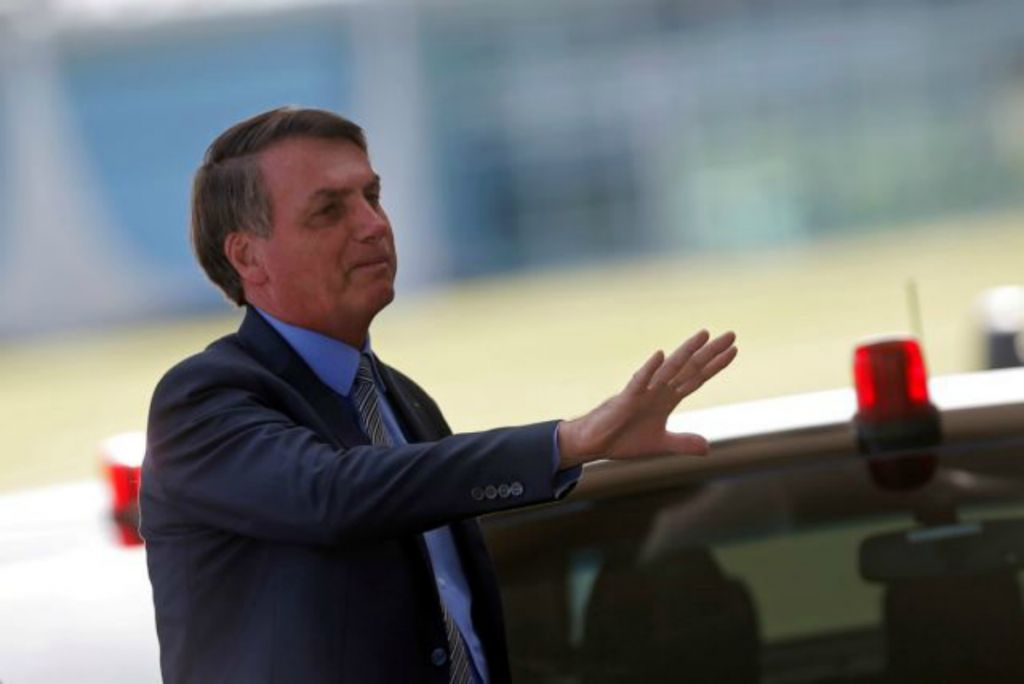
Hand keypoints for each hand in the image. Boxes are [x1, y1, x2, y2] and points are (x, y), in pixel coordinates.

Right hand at [557, 330, 737, 468]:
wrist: (595, 443)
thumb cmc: (623, 438)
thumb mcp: (660, 444)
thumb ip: (683, 443)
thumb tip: (708, 448)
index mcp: (667, 398)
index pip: (697, 378)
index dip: (715, 366)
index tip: (734, 350)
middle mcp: (659, 390)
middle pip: (690, 367)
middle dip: (710, 352)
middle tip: (731, 334)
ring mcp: (643, 392)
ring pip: (670, 368)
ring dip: (687, 352)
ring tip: (704, 335)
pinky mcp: (626, 398)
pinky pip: (639, 381)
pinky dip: (650, 369)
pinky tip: (659, 354)